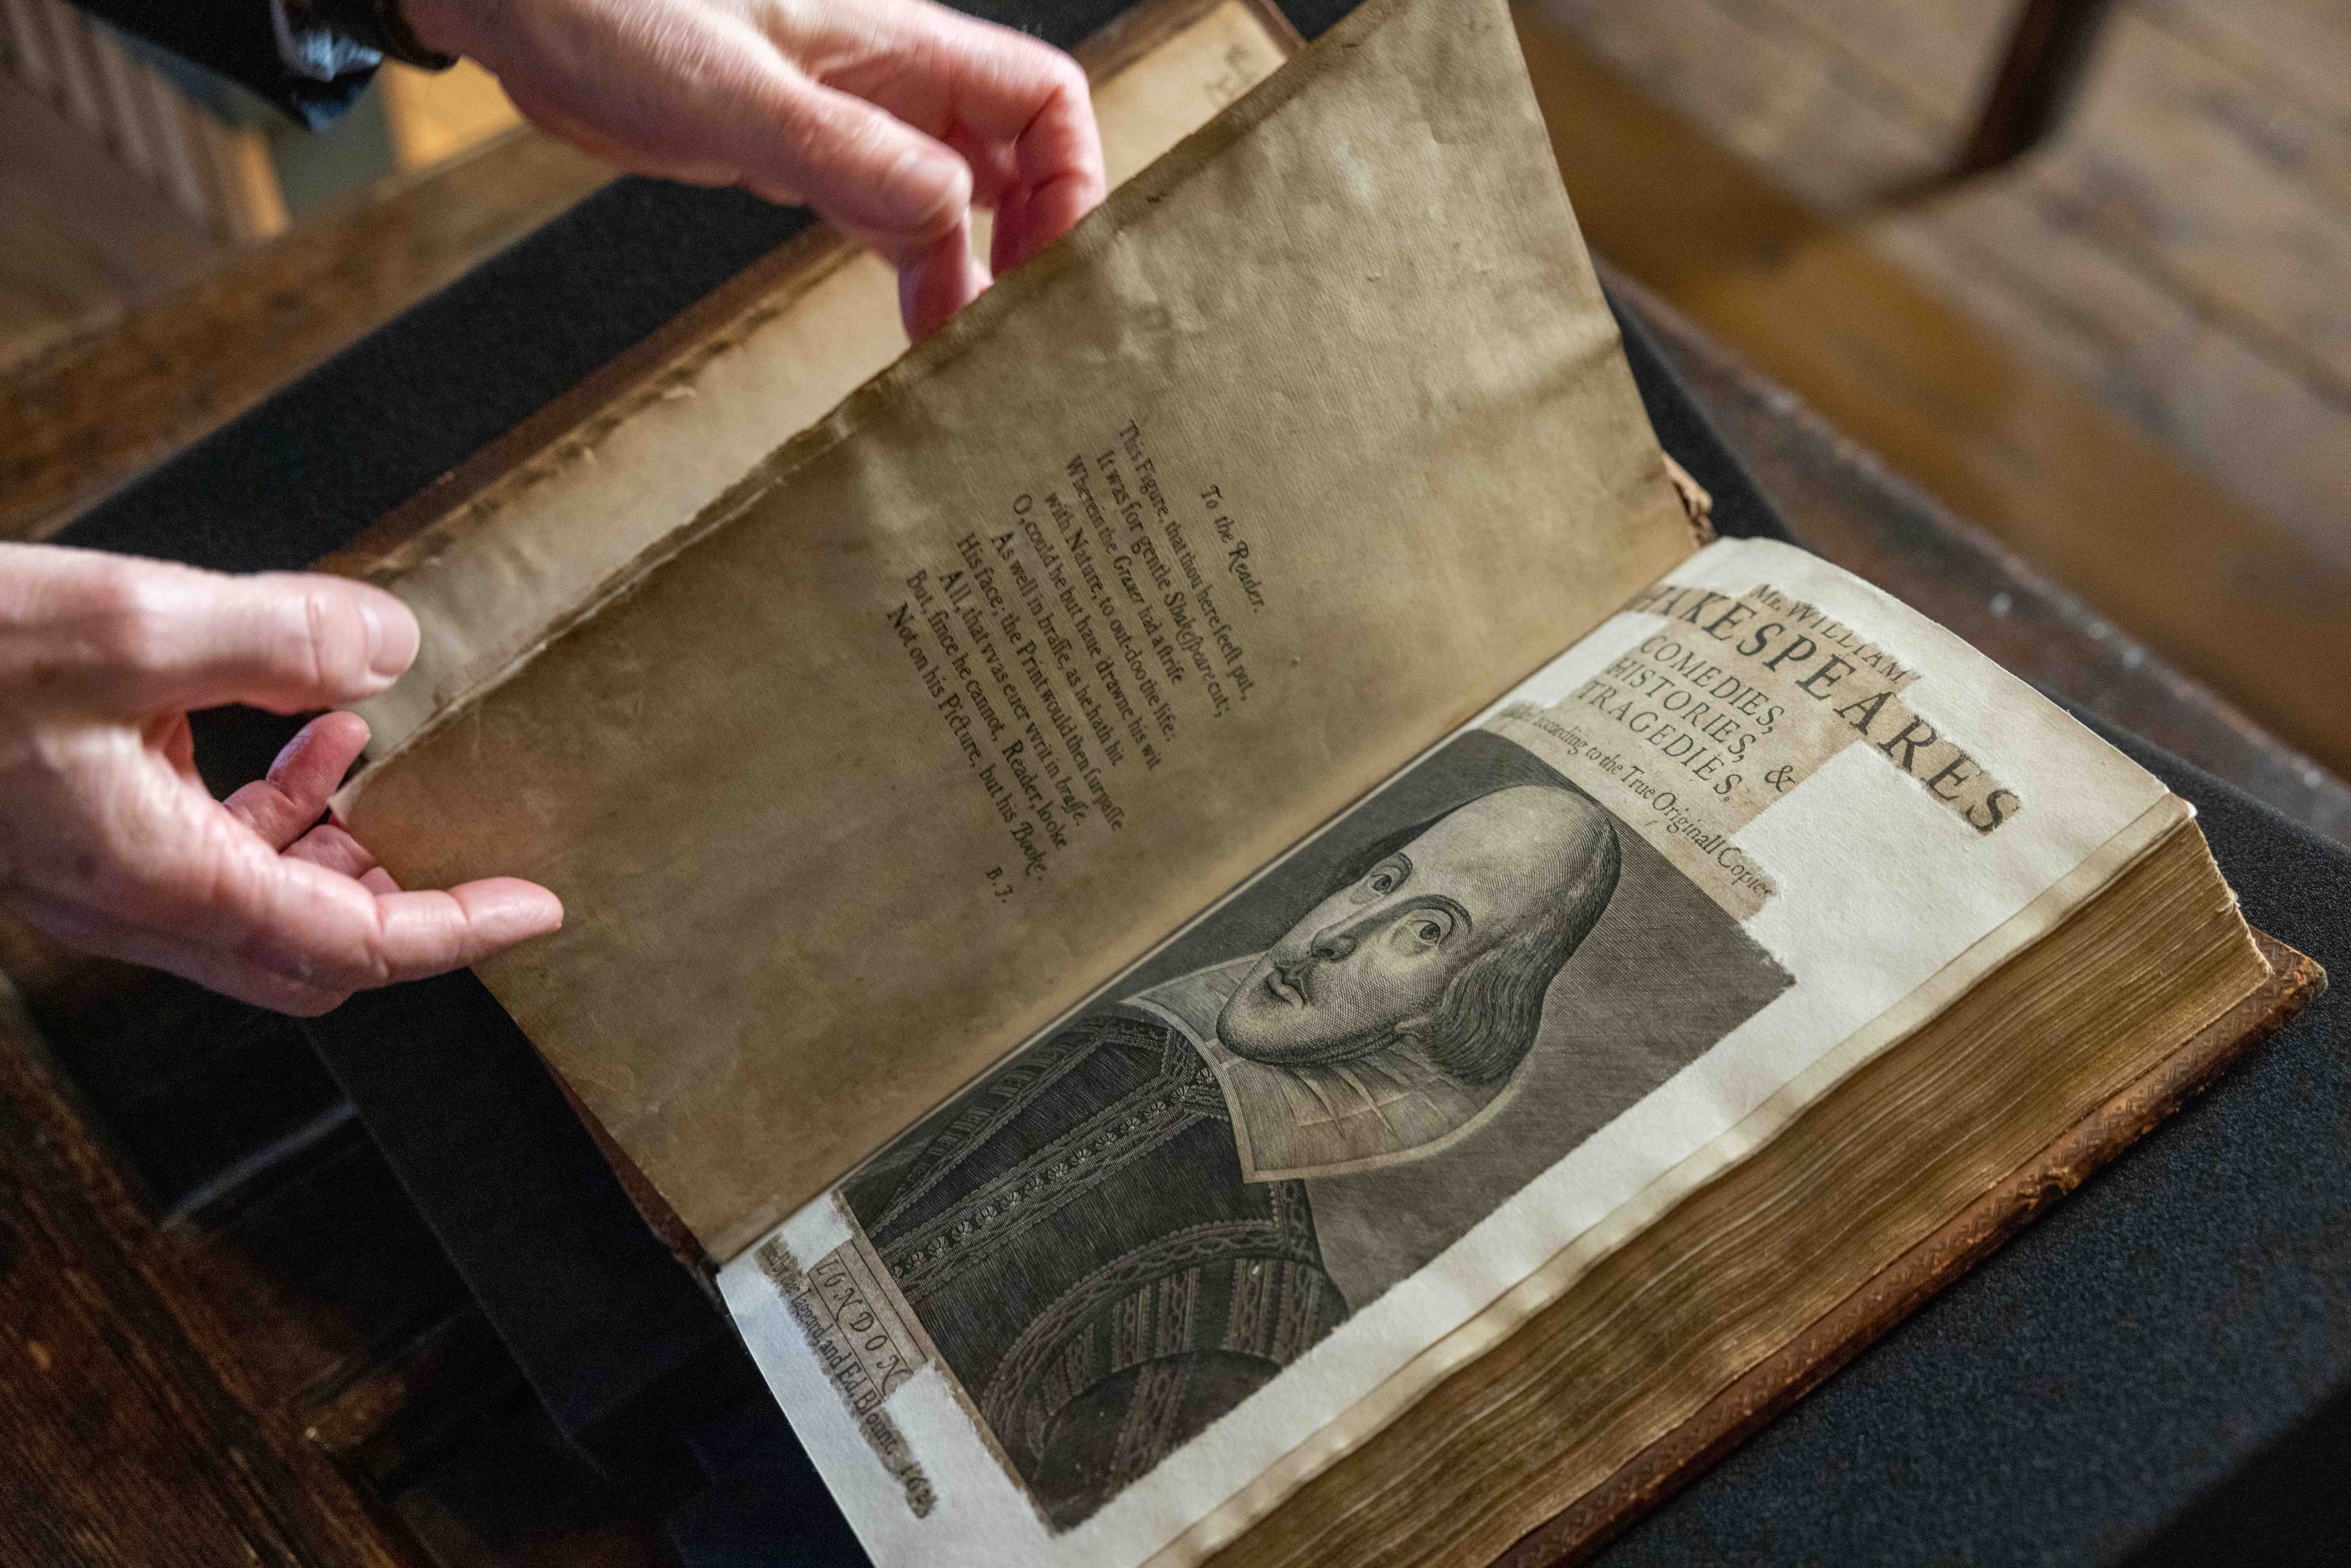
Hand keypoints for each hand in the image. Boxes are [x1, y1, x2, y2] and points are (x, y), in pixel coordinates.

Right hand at [0, 543, 562, 1015]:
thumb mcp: (126, 626)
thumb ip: (277, 639)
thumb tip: (390, 649)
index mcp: (160, 879)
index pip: (352, 945)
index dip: (456, 932)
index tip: (537, 908)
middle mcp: (131, 898)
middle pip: (311, 949)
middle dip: (400, 906)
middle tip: (475, 852)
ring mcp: (97, 870)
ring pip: (259, 898)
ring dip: (332, 839)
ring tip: (372, 752)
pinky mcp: (72, 828)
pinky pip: (202, 843)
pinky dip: (268, 796)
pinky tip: (296, 723)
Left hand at [403, 0, 1106, 337]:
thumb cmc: (611, 9)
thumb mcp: (732, 90)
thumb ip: (848, 149)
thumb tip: (950, 212)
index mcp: (900, 44)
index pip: (1041, 102)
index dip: (1071, 179)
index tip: (1051, 263)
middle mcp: (891, 83)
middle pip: (1014, 158)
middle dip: (1033, 241)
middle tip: (1015, 327)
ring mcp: (850, 122)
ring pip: (955, 200)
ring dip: (972, 271)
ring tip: (964, 348)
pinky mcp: (802, 156)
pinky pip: (890, 217)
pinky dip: (916, 271)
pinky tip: (915, 326)